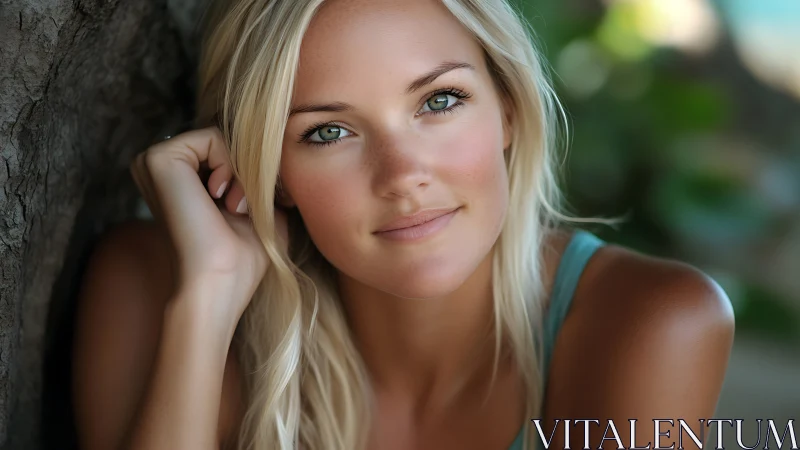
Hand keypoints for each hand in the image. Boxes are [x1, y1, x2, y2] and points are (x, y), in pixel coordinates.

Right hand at [130, 126, 287, 322]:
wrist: (220, 283)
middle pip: (225, 139)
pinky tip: (220, 198)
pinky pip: (211, 136)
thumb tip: (282, 154)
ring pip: (220, 137)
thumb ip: (262, 180)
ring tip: (231, 207)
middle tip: (239, 209)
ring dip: (239, 171)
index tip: (247, 208)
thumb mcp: (260, 210)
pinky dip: (229, 165)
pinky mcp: (158, 158)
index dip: (250, 173)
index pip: (228, 149)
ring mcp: (154, 161)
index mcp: (177, 179)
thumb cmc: (241, 260)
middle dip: (245, 171)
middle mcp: (160, 168)